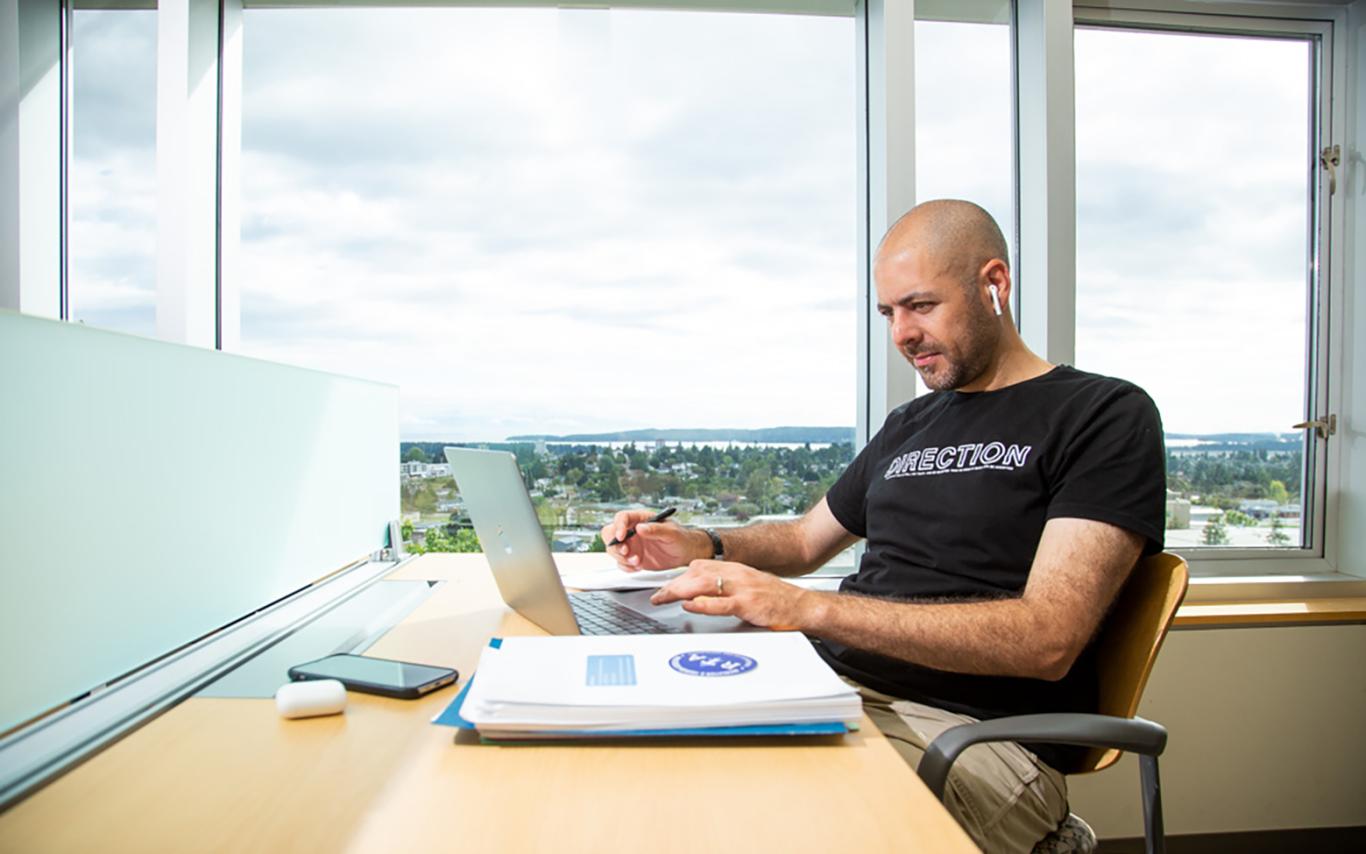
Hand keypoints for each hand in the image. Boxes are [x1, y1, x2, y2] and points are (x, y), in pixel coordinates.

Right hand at [601, 509, 707, 571]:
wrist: (686, 554)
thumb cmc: (681, 538)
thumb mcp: (671, 533)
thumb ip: (656, 529)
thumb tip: (640, 527)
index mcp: (641, 519)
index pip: (622, 518)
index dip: (618, 526)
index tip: (621, 536)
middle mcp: (633, 531)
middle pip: (610, 533)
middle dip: (615, 545)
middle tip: (626, 552)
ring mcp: (632, 545)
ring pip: (613, 549)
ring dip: (621, 558)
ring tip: (637, 562)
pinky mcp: (633, 558)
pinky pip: (620, 563)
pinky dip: (625, 567)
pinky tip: (637, 567)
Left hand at [650, 560, 818, 629]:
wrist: (802, 605)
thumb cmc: (776, 599)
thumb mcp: (748, 587)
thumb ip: (726, 588)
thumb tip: (702, 596)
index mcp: (735, 569)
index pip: (699, 566)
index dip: (679, 576)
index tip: (665, 587)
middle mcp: (737, 574)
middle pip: (696, 573)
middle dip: (673, 585)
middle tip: (657, 597)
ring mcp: (742, 588)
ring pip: (704, 583)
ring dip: (679, 590)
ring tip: (663, 598)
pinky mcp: (748, 603)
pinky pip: (721, 602)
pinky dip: (702, 603)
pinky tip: (689, 605)